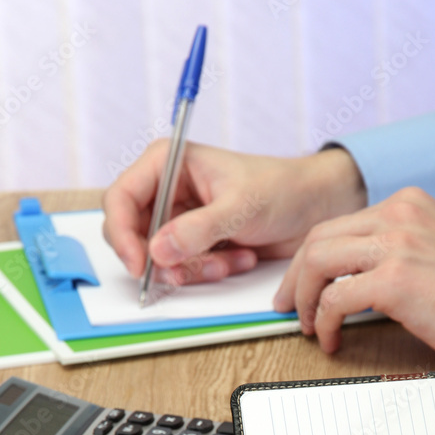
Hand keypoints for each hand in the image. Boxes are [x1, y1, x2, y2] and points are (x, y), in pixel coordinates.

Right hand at [102, 143, 365, 284]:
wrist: (313, 208)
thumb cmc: (281, 189)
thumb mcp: (240, 206)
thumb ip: (199, 229)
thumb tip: (158, 250)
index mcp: (167, 163)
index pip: (120, 198)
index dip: (122, 234)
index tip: (139, 265)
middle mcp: (166, 191)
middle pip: (131, 234)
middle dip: (161, 259)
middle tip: (187, 272)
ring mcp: (179, 220)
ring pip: (158, 259)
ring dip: (193, 269)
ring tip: (231, 260)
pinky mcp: (194, 244)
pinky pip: (182, 270)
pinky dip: (208, 272)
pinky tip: (240, 259)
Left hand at [272, 186, 434, 365]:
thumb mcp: (433, 253)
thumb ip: (394, 252)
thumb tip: (350, 277)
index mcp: (407, 205)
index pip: (338, 224)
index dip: (308, 259)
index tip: (298, 284)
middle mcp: (399, 215)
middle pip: (318, 239)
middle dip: (294, 277)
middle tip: (288, 307)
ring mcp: (397, 244)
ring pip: (318, 262)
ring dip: (303, 298)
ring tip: (307, 325)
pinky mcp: (395, 279)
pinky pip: (334, 298)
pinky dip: (323, 322)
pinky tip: (331, 339)